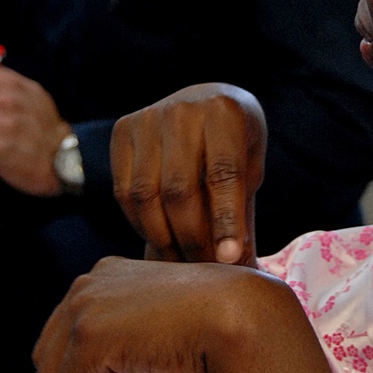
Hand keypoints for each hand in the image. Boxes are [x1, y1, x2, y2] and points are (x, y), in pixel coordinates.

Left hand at [33, 252, 363, 372]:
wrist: (240, 314)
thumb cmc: (221, 319)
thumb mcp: (166, 324)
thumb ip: (135, 342)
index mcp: (108, 274)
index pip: (69, 326)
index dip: (74, 367)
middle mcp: (89, 284)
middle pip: (51, 349)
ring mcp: (85, 309)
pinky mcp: (88, 337)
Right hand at [111, 83, 266, 265]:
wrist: (204, 101)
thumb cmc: (235, 144)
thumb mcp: (250, 168)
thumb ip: (241, 211)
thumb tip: (242, 271)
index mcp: (225, 112)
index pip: (223, 174)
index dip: (225, 221)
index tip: (226, 260)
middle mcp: (183, 110)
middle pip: (179, 190)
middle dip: (191, 238)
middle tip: (202, 269)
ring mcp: (148, 117)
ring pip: (146, 195)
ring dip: (162, 238)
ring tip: (181, 262)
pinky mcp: (122, 130)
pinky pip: (125, 191)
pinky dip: (141, 223)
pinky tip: (159, 237)